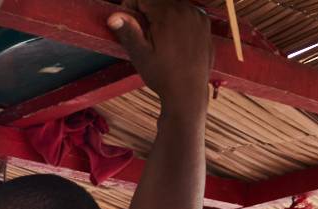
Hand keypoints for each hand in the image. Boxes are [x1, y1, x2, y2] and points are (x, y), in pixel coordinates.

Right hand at [109, 0, 213, 119]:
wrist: (188, 91)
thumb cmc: (162, 75)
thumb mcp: (140, 55)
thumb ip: (128, 31)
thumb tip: (113, 16)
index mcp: (167, 14)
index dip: (131, 6)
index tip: (129, 21)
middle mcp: (185, 9)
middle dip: (147, 11)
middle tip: (144, 33)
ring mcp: (197, 15)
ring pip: (173, 4)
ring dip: (162, 14)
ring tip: (158, 38)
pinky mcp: (204, 23)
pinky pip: (186, 12)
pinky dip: (177, 20)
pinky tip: (173, 39)